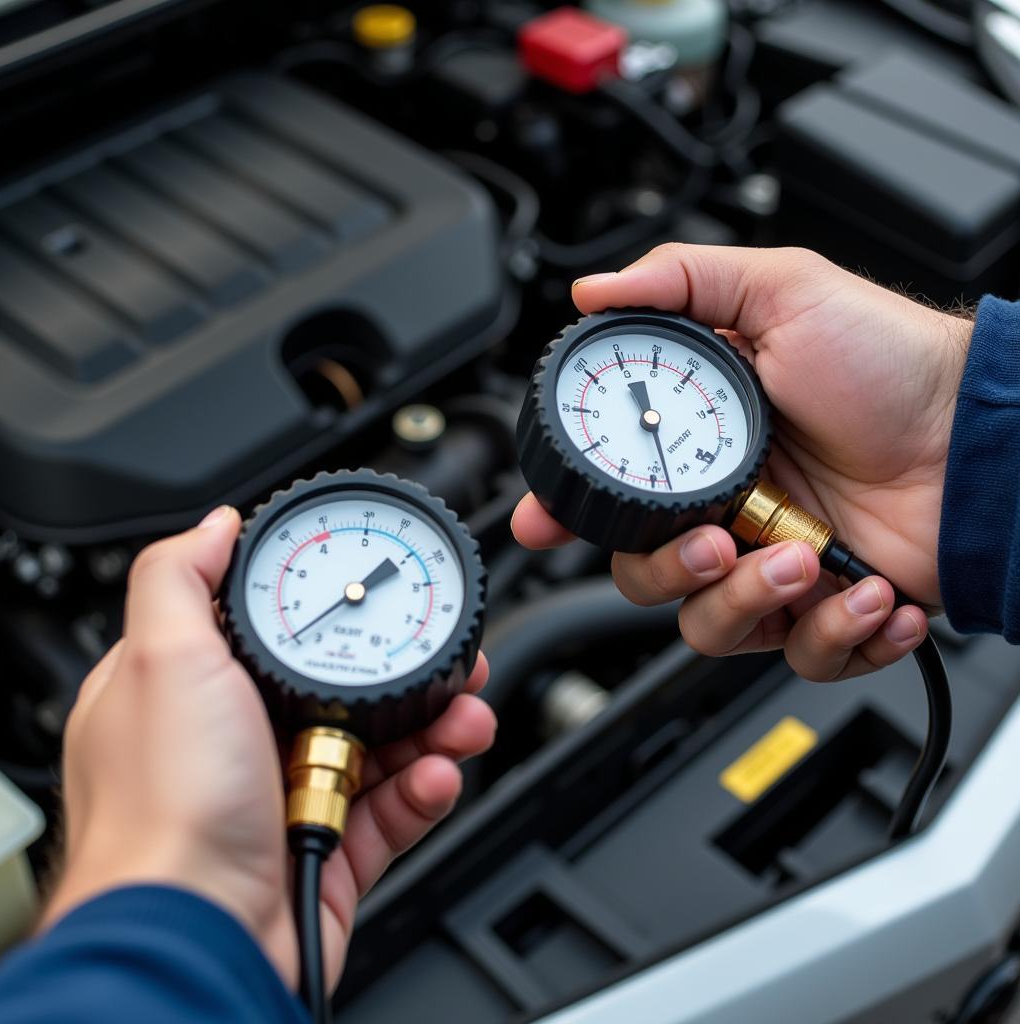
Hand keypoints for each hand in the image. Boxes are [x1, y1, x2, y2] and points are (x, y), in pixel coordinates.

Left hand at [43, 506, 495, 991]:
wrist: (196, 941)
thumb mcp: (160, 661)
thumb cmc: (164, 811)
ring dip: (437, 727)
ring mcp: (287, 797)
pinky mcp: (328, 849)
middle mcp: (241, 743)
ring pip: (383, 746)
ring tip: (468, 720)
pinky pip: (393, 809)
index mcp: (197, 692)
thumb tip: (216, 524)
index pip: (277, 629)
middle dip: (411, 671)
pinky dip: (424, 789)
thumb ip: (181, 578)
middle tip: (456, 661)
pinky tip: (438, 776)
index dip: (337, 609)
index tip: (384, 592)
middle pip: (345, 685)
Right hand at [513, 245, 973, 681]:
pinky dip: (835, 636)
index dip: (567, 512)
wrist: (980, 432)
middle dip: (670, 571)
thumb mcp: (783, 291)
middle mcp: (729, 512)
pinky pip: (799, 657)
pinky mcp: (827, 609)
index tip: (545, 523)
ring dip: (750, 605)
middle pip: (645, 575)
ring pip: (710, 629)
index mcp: (703, 449)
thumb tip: (594, 291)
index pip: (614, 494)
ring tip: (807, 560)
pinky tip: (869, 592)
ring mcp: (775, 564)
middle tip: (717, 543)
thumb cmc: (888, 360)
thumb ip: (682, 281)